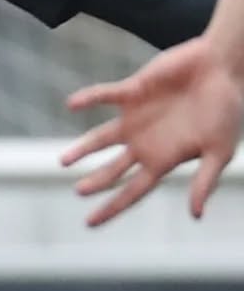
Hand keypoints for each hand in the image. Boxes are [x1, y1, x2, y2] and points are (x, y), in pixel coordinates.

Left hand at [62, 36, 242, 224]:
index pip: (132, 191)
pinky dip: (89, 99)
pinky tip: (72, 104)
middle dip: (96, 181)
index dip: (112, 207)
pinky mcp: (134, 91)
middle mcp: (145, 142)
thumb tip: (196, 215)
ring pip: (101, 137)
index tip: (90, 223)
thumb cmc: (228, 109)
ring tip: (64, 161)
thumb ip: (205, 181)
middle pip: (113, 169)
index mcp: (163, 159)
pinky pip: (105, 96)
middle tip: (79, 191)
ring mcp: (136, 117)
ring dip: (83, 148)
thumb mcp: (221, 150)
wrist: (225, 68)